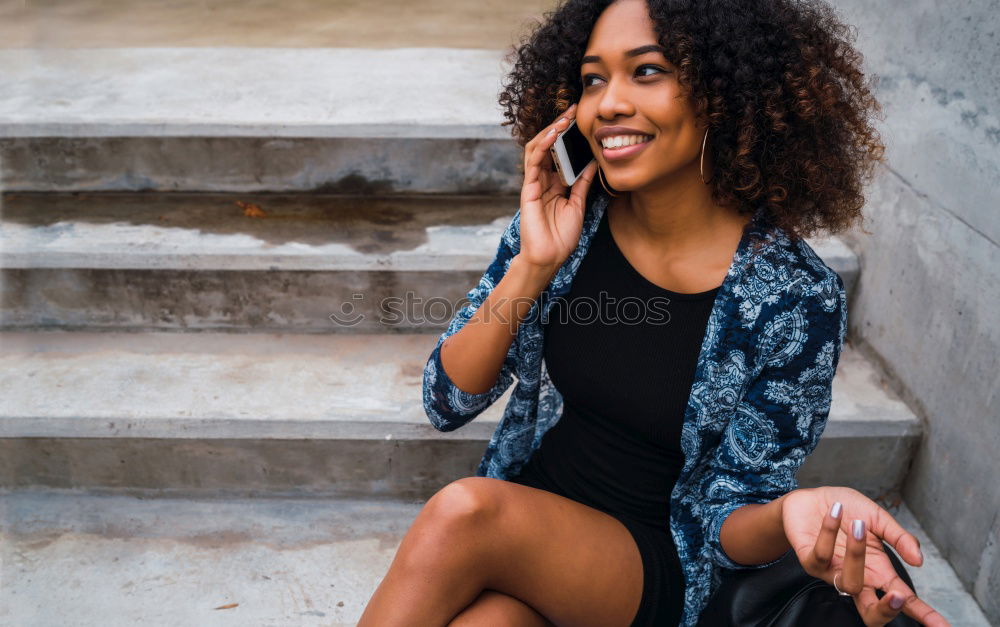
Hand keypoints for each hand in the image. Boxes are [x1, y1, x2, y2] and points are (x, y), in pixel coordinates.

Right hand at [518, 102, 598, 274]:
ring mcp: (534, 184)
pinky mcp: (528, 189)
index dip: (568, 136)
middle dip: (559, 127)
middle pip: (548, 146)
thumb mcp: (578, 205)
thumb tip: (592, 163)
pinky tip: (553, 134)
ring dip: (550, 131)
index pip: (559, 153)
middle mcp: (543, 180)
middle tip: (572, 110)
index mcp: (554, 184)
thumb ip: (581, 183)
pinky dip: (543, 145)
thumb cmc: (561, 237)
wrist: (549, 258)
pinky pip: (533, 162)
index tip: (581, 120)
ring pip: (537, 149)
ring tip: (564, 117)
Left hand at [782, 487, 948, 625]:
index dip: (923, 614)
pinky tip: (836, 511)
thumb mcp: (878, 518)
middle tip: (898, 595)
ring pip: (849, 584)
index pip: (902, 599)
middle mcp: (856, 577)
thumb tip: (919, 560)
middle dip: (886, 610)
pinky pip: (820, 554)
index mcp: (878, 571)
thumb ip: (899, 538)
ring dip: (856, 553)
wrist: (810, 497)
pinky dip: (829, 530)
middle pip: (871, 614)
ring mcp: (832, 571)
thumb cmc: (847, 511)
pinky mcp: (809, 560)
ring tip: (858, 523)